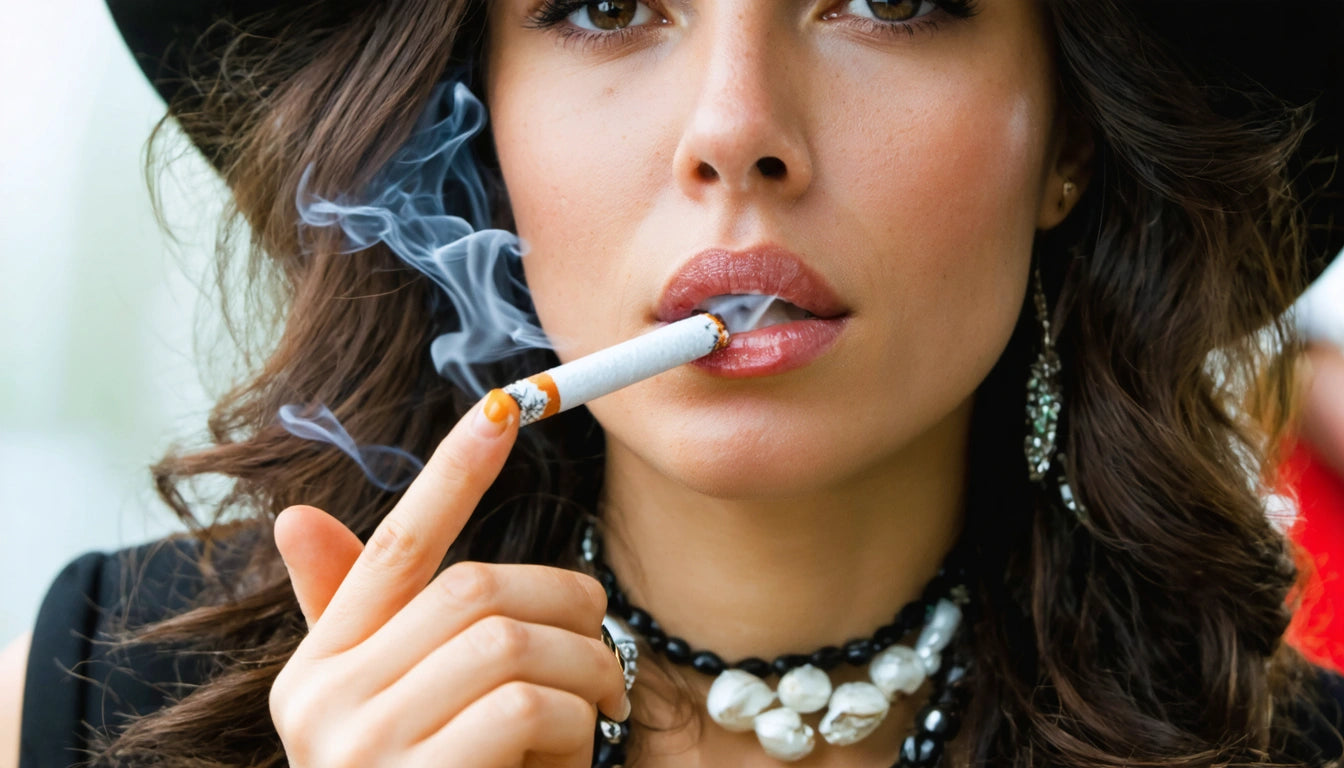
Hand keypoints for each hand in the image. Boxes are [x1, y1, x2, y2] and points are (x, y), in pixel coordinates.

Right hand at [270, 391, 628, 767]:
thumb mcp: (399, 714)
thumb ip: (366, 624)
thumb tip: (293, 517)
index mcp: (322, 670)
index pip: (394, 548)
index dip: (452, 473)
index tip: (504, 406)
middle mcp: (324, 702)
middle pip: (476, 590)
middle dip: (566, 608)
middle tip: (605, 657)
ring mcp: (361, 747)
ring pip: (509, 641)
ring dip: (583, 674)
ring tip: (596, 712)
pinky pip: (520, 706)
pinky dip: (572, 726)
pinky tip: (570, 760)